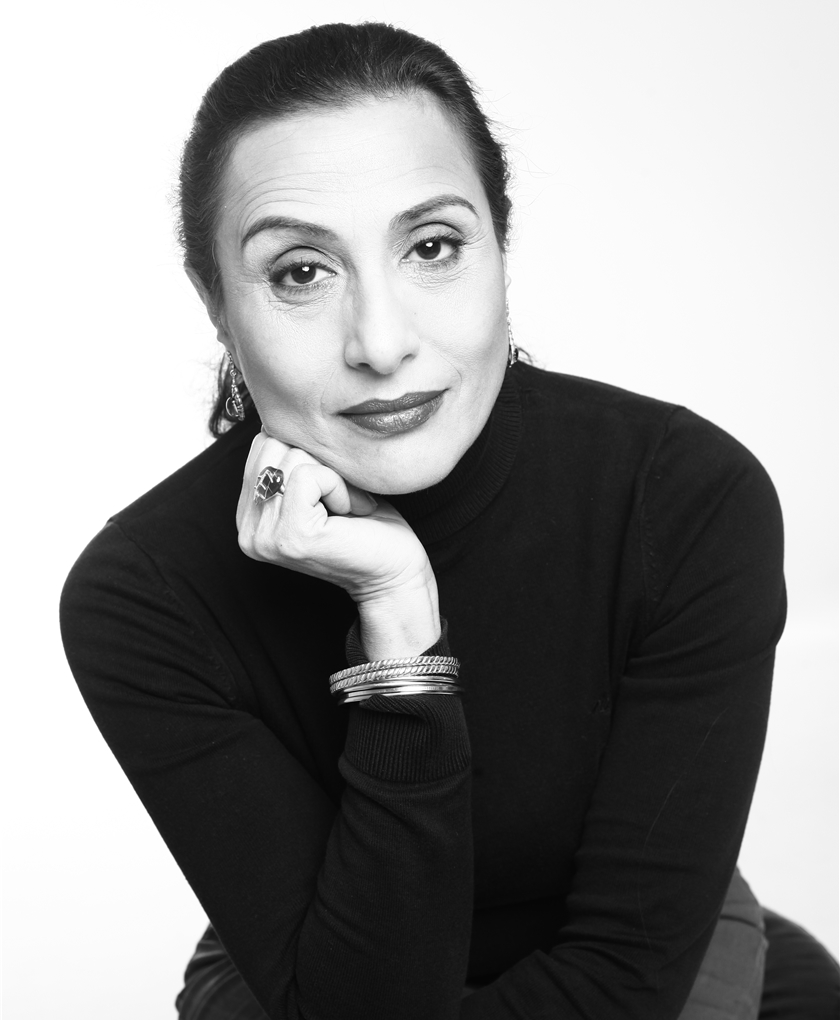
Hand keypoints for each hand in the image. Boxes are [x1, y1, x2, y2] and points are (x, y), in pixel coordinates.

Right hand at [236, 431, 440, 657]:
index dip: (307, 455)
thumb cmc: (367, 526)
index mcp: (249, 518)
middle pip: (272, 446)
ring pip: (292, 457)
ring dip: (333, 477)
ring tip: (347, 509)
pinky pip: (308, 475)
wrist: (396, 572)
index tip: (331, 492)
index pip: (262, 445)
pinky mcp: (290, 536)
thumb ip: (291, 458)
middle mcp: (248, 532)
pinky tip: (350, 513)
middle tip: (342, 501)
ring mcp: (264, 537)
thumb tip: (281, 413)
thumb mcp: (321, 482)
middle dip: (319, 463)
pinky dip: (339, 487)